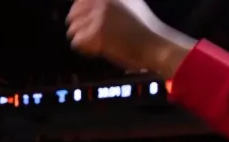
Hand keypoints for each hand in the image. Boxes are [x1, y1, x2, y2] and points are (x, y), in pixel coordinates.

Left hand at [65, 0, 195, 78]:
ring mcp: (98, 17)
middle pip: (72, 15)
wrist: (155, 45)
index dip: (79, 13)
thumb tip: (88, 3)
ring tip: (99, 43)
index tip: (87, 24)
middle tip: (93, 36)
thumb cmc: (145, 28)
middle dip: (79, 28)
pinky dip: (86, 49)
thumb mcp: (131, 3)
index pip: (79, 0)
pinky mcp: (97, 33)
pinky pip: (77, 43)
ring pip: (73, 30)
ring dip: (83, 40)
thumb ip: (113, 2)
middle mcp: (101, 2)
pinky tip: (99, 49)